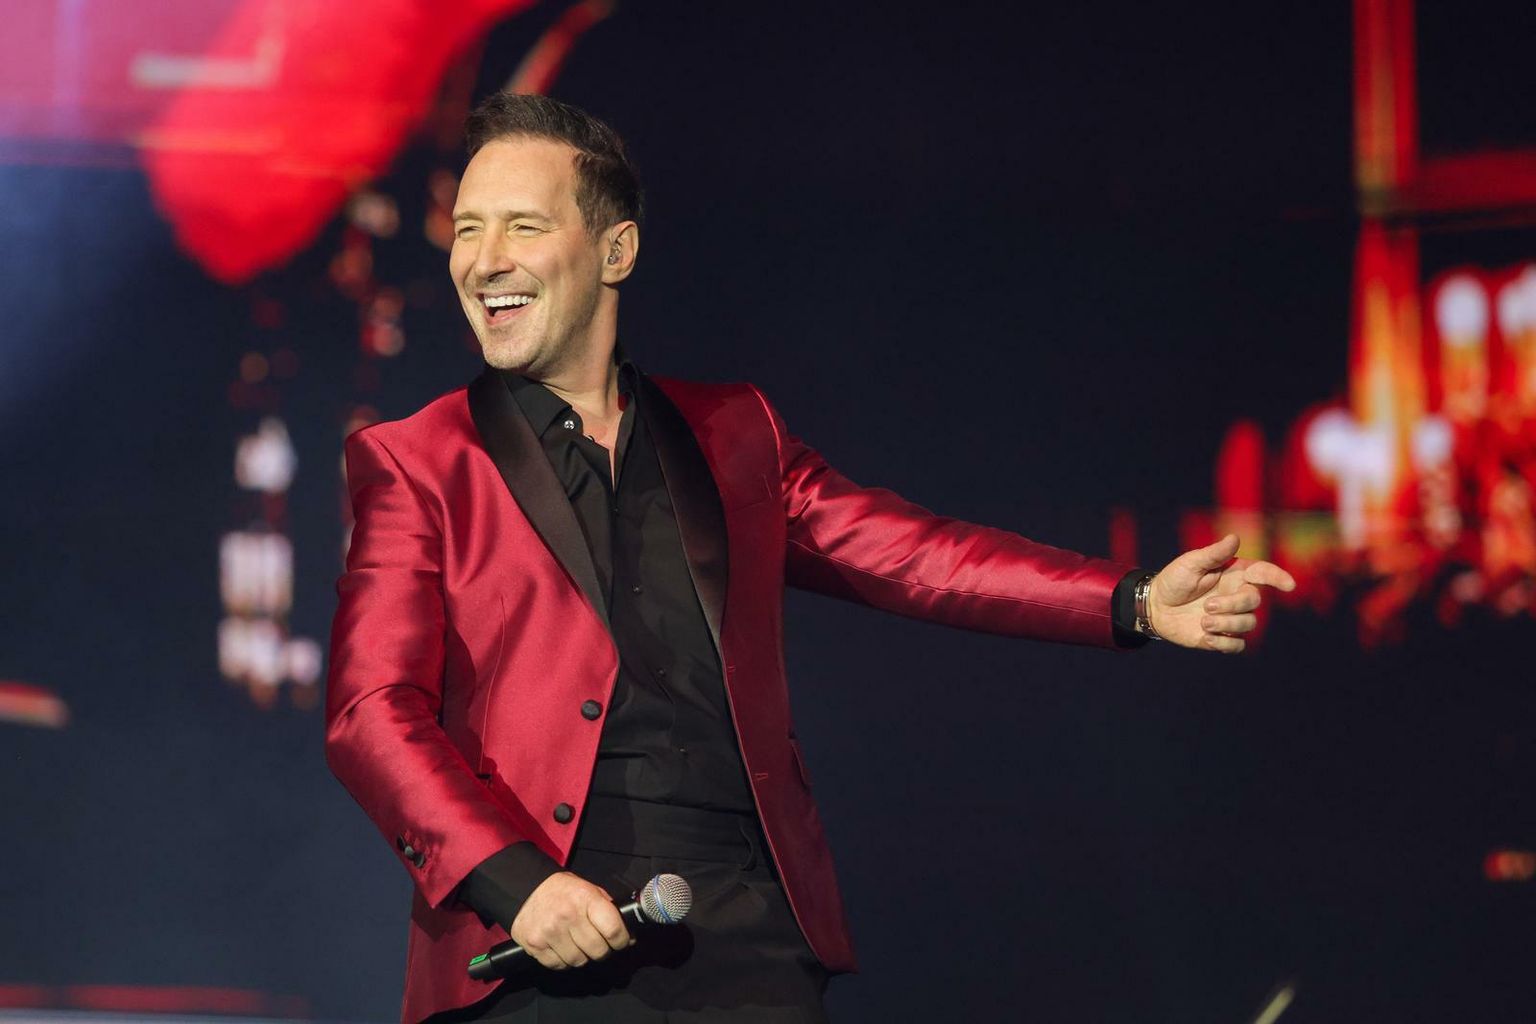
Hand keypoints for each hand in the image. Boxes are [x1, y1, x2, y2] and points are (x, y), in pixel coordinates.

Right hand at [509, 871, 632, 969]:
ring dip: (582, 956)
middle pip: (598, 950)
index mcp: (586, 898)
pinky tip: (561, 947)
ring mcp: (550, 931)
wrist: (526, 889)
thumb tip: (627, 936)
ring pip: (579, 961)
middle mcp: (568, 915)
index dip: (621, 940)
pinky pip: (558, 966)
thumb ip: (607, 910)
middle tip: (598, 944)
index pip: (613, 930)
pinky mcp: (535, 945)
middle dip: (602, 950)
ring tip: (577, 944)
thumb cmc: (563, 891)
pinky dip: (563, 961)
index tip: (621, 942)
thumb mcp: (589, 889)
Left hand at [1146, 533, 1295, 652]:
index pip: (1263, 573)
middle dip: (1233, 605)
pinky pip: (1237, 645)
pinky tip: (1206, 637)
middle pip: (1254, 601)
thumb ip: (1214, 553)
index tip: (1289, 585)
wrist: (1156, 606)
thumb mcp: (1191, 563)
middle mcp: (1237, 595)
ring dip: (1227, 624)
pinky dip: (1224, 643)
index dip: (1278, 577)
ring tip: (1203, 622)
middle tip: (1207, 606)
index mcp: (1234, 574)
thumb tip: (1235, 537)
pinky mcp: (1222, 636)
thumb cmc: (1174, 579)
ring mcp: (1231, 617)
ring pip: (1249, 624)